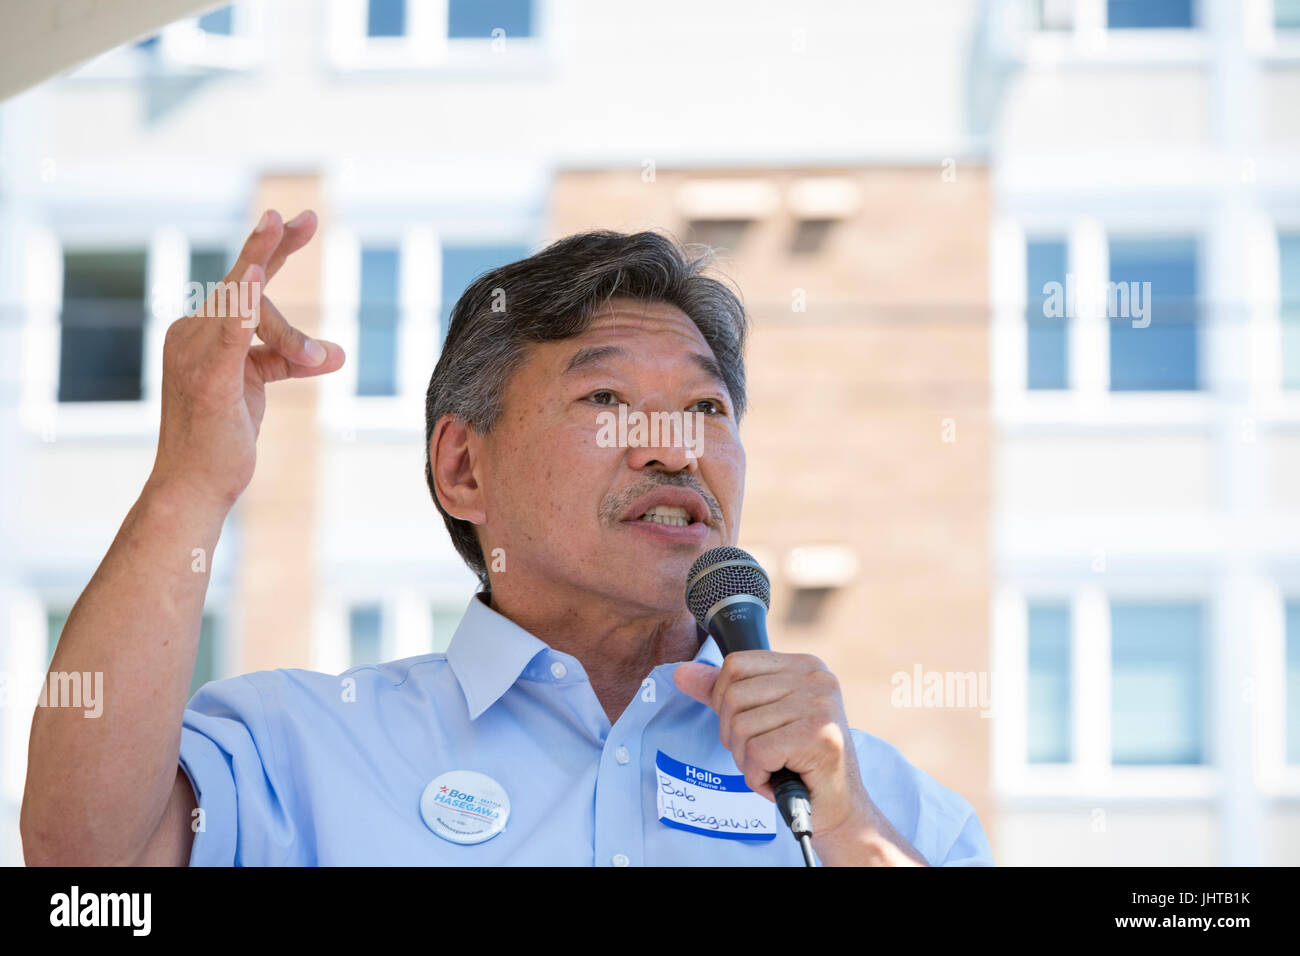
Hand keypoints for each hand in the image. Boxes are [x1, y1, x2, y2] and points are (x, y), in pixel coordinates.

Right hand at [149, 209, 344, 510]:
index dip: (270, 249)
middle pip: (244, 284)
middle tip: (310, 217)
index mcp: (198, 331)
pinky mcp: (209, 378)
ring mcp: (194, 354)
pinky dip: (243, 304)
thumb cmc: (222, 438)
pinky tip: (254, 276)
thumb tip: (337, 353)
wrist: (195, 487)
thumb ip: (289, 360)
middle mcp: (189, 333)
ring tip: (320, 362)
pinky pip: (230, 332)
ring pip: (251, 313)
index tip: (301, 220)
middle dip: (275, 246)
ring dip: (293, 339)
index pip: (241, 283)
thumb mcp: (257, 386)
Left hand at [673, 651, 928, 865]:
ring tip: (773, 768)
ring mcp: (820, 705)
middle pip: (734, 696)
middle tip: (763, 757)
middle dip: (734, 737)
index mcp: (805, 665)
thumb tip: (681, 673)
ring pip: (741, 726)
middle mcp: (817, 678)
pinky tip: (779, 780)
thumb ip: (723, 693)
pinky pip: (757, 752)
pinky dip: (758, 775)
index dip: (725, 701)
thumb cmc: (799, 764)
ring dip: (747, 760)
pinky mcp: (818, 736)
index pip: (735, 664)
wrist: (840, 810)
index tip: (749, 728)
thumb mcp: (761, 719)